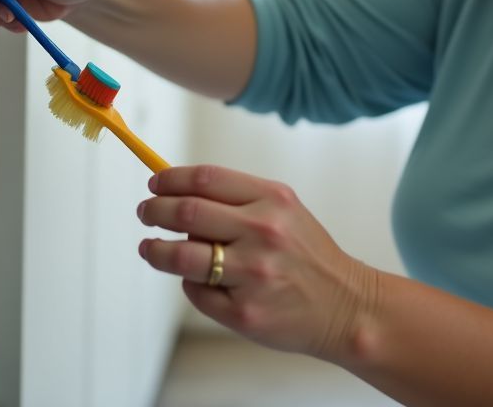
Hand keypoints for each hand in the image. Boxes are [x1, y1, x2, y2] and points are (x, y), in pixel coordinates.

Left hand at [137, 165, 377, 360]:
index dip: (170, 179)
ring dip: (155, 250)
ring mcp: (253, 275)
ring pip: (181, 255)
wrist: (347, 306)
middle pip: (186, 213)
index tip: (155, 183)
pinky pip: (196, 292)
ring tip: (149, 248)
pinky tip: (195, 280)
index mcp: (273, 201)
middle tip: (145, 212)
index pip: (205, 179)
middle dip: (154, 210)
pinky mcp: (244, 312)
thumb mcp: (285, 212)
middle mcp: (263, 233)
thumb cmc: (308, 255)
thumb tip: (177, 194)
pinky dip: (188, 283)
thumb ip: (238, 200)